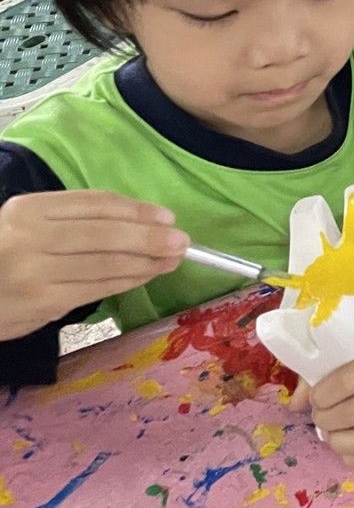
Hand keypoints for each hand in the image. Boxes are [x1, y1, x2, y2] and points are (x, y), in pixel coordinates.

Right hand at [0, 191, 186, 339]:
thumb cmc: (2, 253)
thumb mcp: (26, 223)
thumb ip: (71, 217)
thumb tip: (137, 221)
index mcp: (30, 208)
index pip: (96, 204)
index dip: (137, 210)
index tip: (167, 217)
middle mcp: (32, 237)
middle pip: (107, 234)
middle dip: (150, 238)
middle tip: (182, 241)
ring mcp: (37, 272)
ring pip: (107, 264)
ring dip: (147, 262)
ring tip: (172, 260)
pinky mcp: (44, 303)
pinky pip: (97, 289)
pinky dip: (127, 281)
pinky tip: (145, 276)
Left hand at [290, 316, 353, 467]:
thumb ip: (331, 369)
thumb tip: (294, 404)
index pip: (347, 384)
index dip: (321, 393)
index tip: (316, 393)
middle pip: (349, 415)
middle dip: (323, 416)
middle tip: (321, 408)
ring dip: (335, 438)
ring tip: (333, 424)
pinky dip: (351, 454)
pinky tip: (348, 437)